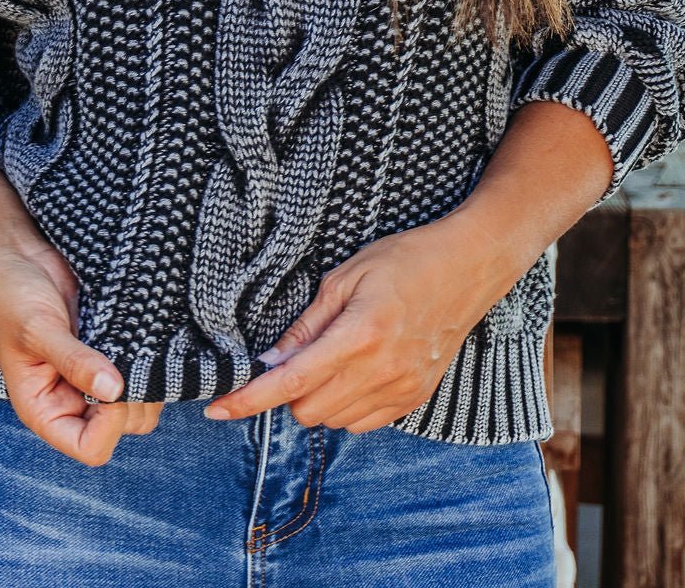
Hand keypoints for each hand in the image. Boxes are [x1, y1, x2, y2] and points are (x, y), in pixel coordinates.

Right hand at [0, 241, 164, 465]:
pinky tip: (144, 334)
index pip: (90, 447)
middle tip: (131, 360)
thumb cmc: (10, 296)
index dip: (110, 425)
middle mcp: (71, 399)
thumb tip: (114, 391)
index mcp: (45, 409)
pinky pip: (139, 364)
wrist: (15, 256)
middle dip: (134, 401)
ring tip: (137, 344)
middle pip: (123, 427)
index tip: (114, 385)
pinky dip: (148, 355)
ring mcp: (92, 374)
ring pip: (139, 398)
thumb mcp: (37, 330)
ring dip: (145, 377)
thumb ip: (74, 361)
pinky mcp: (109, 347)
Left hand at [202, 209, 510, 431]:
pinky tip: (352, 372)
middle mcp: (381, 370)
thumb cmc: (404, 260)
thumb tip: (270, 360)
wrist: (467, 268)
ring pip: (333, 421)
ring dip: (316, 398)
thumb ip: (306, 323)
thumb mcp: (346, 276)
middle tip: (294, 355)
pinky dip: (344, 405)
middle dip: (287, 390)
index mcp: (359, 334)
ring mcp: (401, 389)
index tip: (216, 409)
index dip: (248, 399)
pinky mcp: (414, 398)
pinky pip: (362, 423)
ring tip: (330, 356)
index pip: (290, 381)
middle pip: (307, 410)